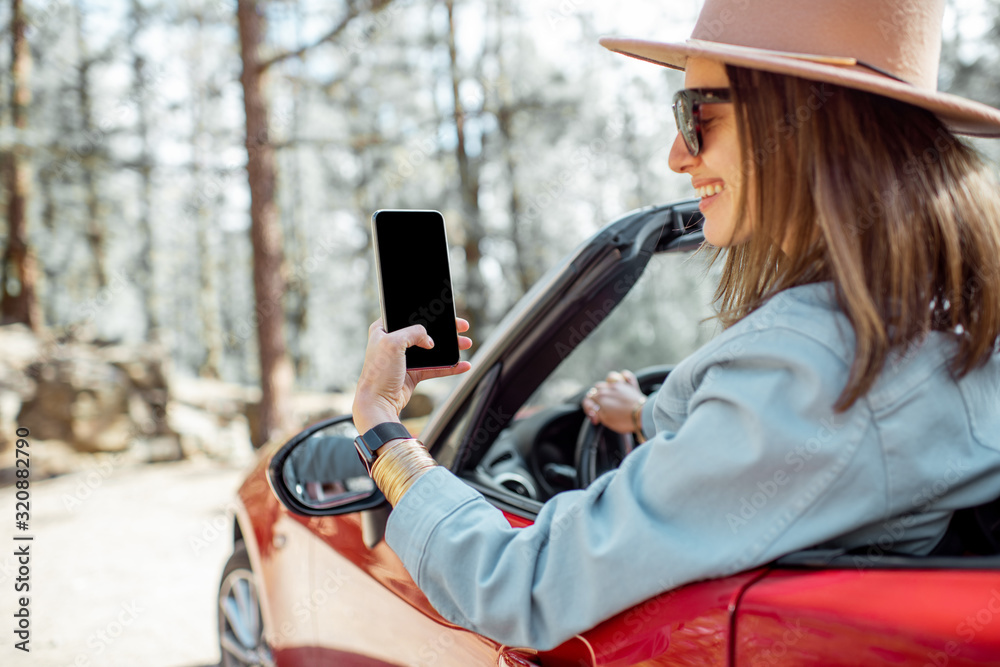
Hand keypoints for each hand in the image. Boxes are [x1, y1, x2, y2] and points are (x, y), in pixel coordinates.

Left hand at [352, 318, 472, 434]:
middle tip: (461, 327)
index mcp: (383, 329)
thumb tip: (430, 341)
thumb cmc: (378, 373)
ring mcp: (405, 358)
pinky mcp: (413, 373)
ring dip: (450, 348)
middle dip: (445, 330)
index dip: (427, 313)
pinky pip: (435, 367)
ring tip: (465, 344)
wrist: (378, 403)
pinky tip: (462, 365)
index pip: (408, 316)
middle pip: (424, 332)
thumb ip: (414, 333)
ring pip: (432, 350)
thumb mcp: (393, 343)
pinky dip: (449, 366)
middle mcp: (394, 342)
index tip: (444, 313)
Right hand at [581, 370, 645, 433]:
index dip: (589, 409)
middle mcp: (608, 388)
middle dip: (596, 397)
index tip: (596, 418)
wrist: (642, 416)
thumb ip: (596, 412)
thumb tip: (594, 408)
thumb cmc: (624, 420)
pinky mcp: (631, 385)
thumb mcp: (605, 420)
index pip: (587, 399)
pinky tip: (622, 381)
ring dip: (606, 385)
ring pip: (609, 378)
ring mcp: (620, 384)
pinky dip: (623, 377)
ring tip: (609, 394)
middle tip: (601, 408)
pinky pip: (626, 375)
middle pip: (596, 388)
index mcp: (600, 397)